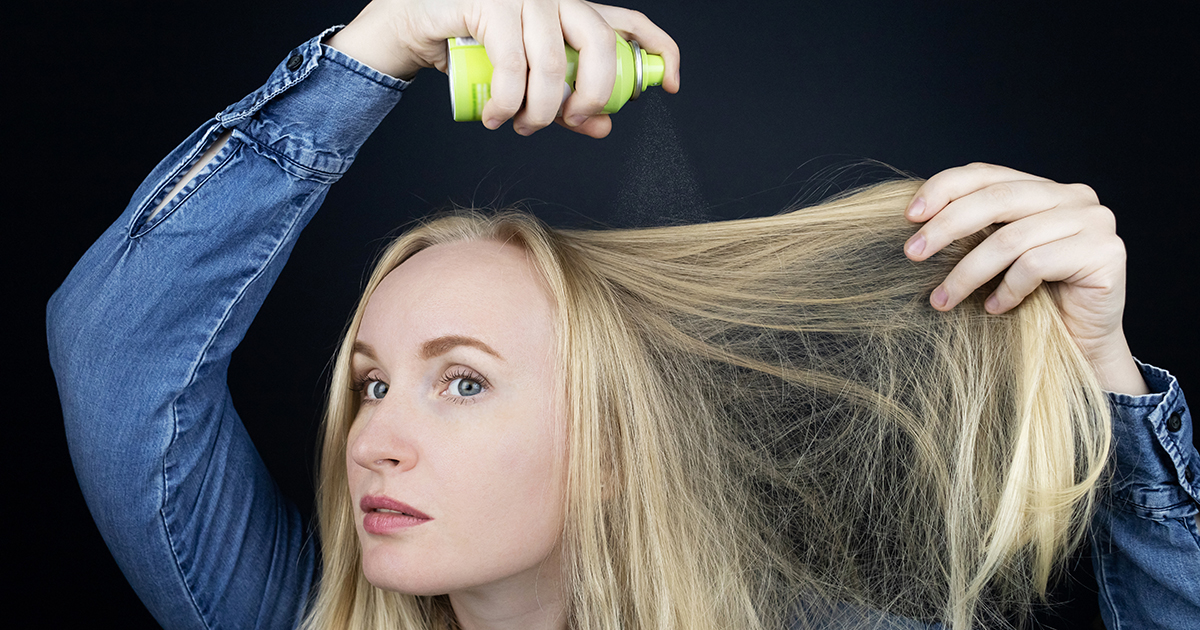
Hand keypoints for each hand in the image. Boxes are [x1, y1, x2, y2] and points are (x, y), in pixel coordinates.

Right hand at [326, 0, 680, 137]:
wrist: (414, 26)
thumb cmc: (473, 50)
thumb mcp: (528, 82)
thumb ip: (566, 102)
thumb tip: (602, 126)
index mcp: (572, 10)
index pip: (630, 21)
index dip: (660, 50)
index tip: (671, 85)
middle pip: (602, 44)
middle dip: (595, 96)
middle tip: (574, 121)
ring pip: (553, 66)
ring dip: (539, 112)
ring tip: (520, 126)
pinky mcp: (490, 3)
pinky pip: (513, 66)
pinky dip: (507, 104)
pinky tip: (496, 117)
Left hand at [903, 163, 1147, 394]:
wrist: (1083, 345)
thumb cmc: (1033, 301)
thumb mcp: (998, 257)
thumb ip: (977, 229)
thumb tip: (917, 219)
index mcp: (1045, 189)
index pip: (987, 174)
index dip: (944, 188)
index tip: (910, 216)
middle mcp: (1074, 196)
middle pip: (996, 200)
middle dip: (946, 227)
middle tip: (914, 254)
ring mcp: (1094, 221)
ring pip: (1010, 239)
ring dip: (967, 273)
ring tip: (942, 300)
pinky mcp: (1105, 252)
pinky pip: (1036, 265)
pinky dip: (1007, 290)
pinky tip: (995, 308)